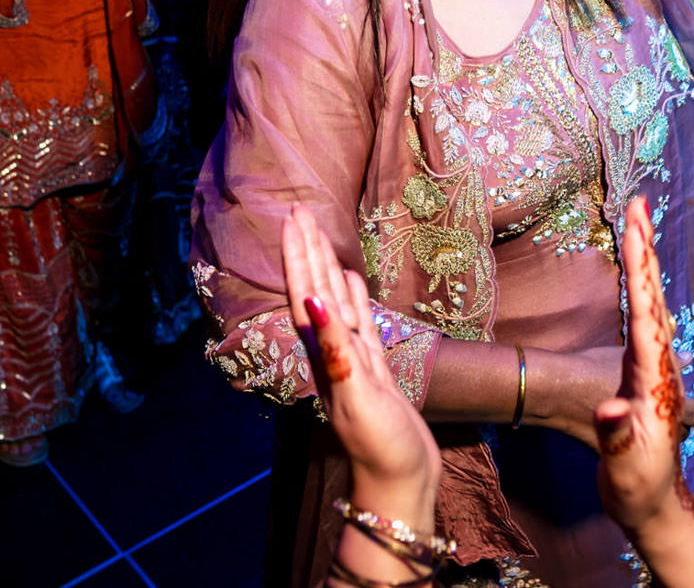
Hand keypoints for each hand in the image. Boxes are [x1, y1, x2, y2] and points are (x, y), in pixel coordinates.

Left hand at [281, 209, 438, 505]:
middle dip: (308, 250)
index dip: (299, 254)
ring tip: (320, 235)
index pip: (307, 293)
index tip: (293, 216)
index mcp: (326, 355)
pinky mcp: (373, 372)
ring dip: (326, 268)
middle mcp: (334, 352)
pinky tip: (351, 282)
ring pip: (336, 302)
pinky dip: (354, 298)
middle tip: (300, 209)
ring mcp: (353, 361)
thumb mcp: (358, 397)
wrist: (400, 484)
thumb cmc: (380, 447)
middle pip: (317, 289)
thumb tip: (314, 304)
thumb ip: (337, 350)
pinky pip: (359, 323)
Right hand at [595, 197, 693, 536]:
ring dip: (644, 261)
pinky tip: (638, 276)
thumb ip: (620, 438)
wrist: (652, 508)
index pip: (647, 310)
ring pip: (651, 302)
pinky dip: (640, 286)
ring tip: (638, 221)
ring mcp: (653, 368)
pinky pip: (643, 316)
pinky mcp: (643, 374)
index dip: (640, 266)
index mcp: (655, 377)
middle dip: (645, 247)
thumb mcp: (626, 467)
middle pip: (653, 295)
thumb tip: (612, 411)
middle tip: (638, 203)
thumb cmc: (637, 487)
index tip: (635, 225)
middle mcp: (659, 365)